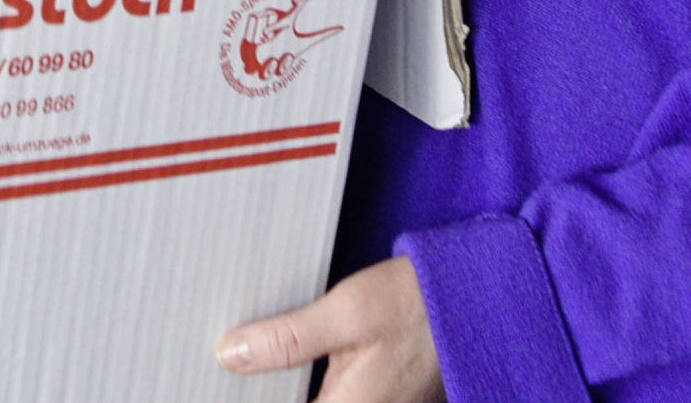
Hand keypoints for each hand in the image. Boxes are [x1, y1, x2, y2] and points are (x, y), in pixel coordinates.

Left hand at [218, 259, 438, 401]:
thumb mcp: (348, 311)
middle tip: (234, 359)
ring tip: (249, 360)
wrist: (473, 299)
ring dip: (283, 388)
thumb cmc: (417, 304)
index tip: (217, 383)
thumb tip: (231, 354)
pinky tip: (283, 362)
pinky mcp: (378, 400)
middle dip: (264, 392)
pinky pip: (330, 400)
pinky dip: (304, 385)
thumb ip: (288, 340)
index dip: (250, 398)